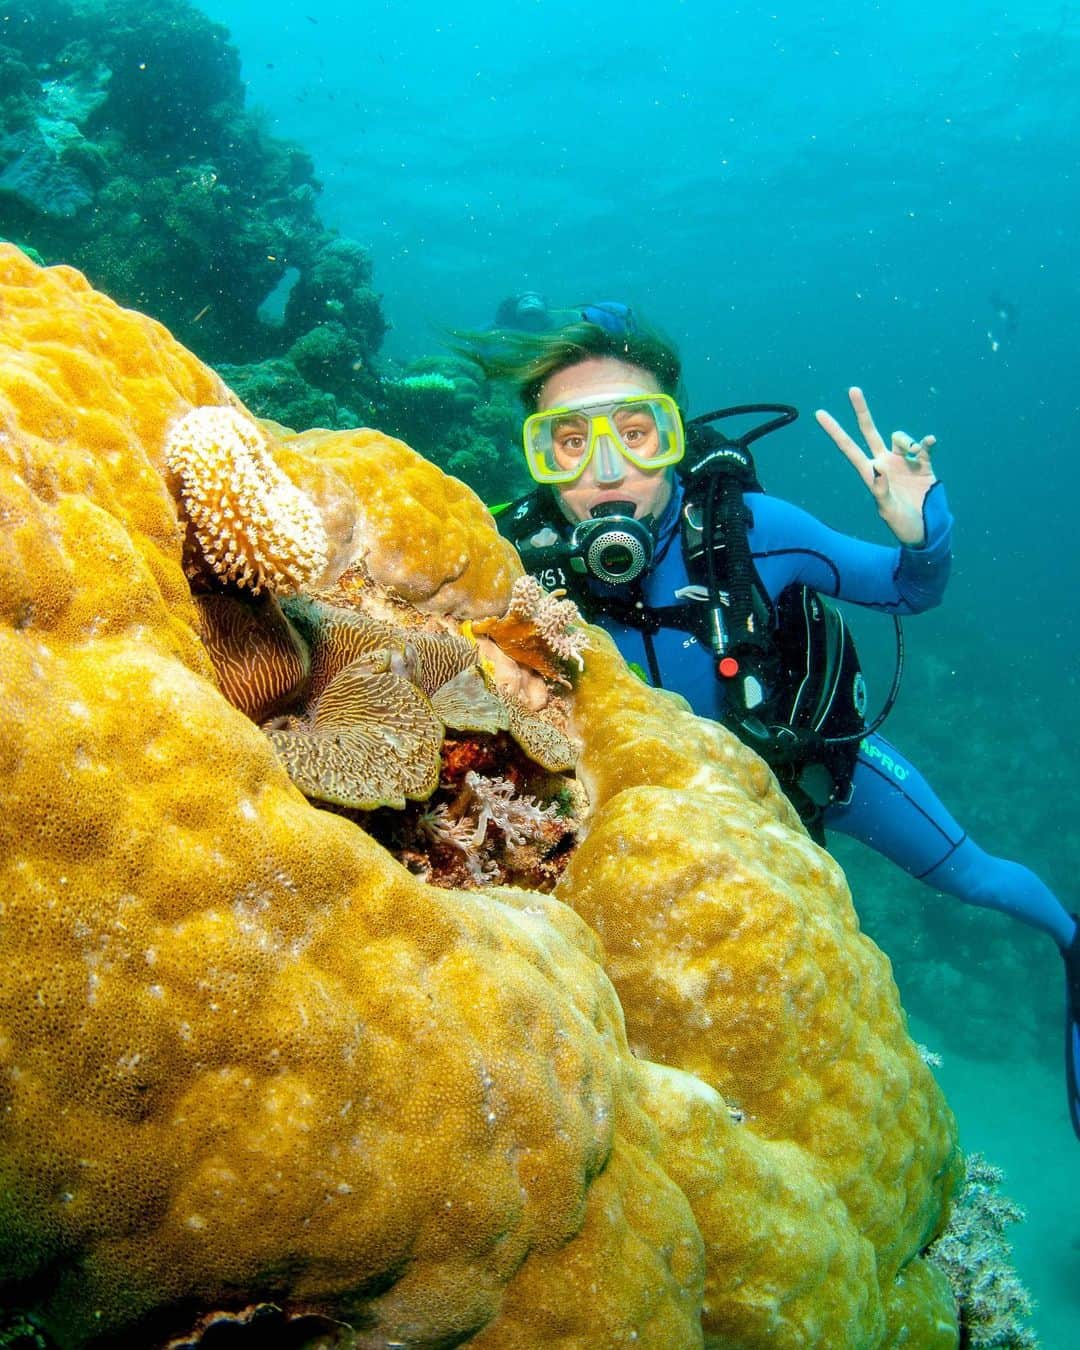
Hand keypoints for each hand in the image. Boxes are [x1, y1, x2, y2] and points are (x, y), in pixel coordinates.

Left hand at [815, 387, 936, 545]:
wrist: (926, 528)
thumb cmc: (902, 524)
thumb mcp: (888, 510)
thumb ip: (881, 490)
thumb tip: (877, 469)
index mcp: (869, 474)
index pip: (848, 448)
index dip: (835, 432)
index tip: (820, 414)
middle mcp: (883, 463)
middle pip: (869, 431)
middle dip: (861, 411)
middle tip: (852, 390)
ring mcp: (902, 461)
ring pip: (899, 436)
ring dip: (905, 440)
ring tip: (913, 455)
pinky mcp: (922, 463)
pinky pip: (923, 445)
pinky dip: (925, 442)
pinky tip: (929, 443)